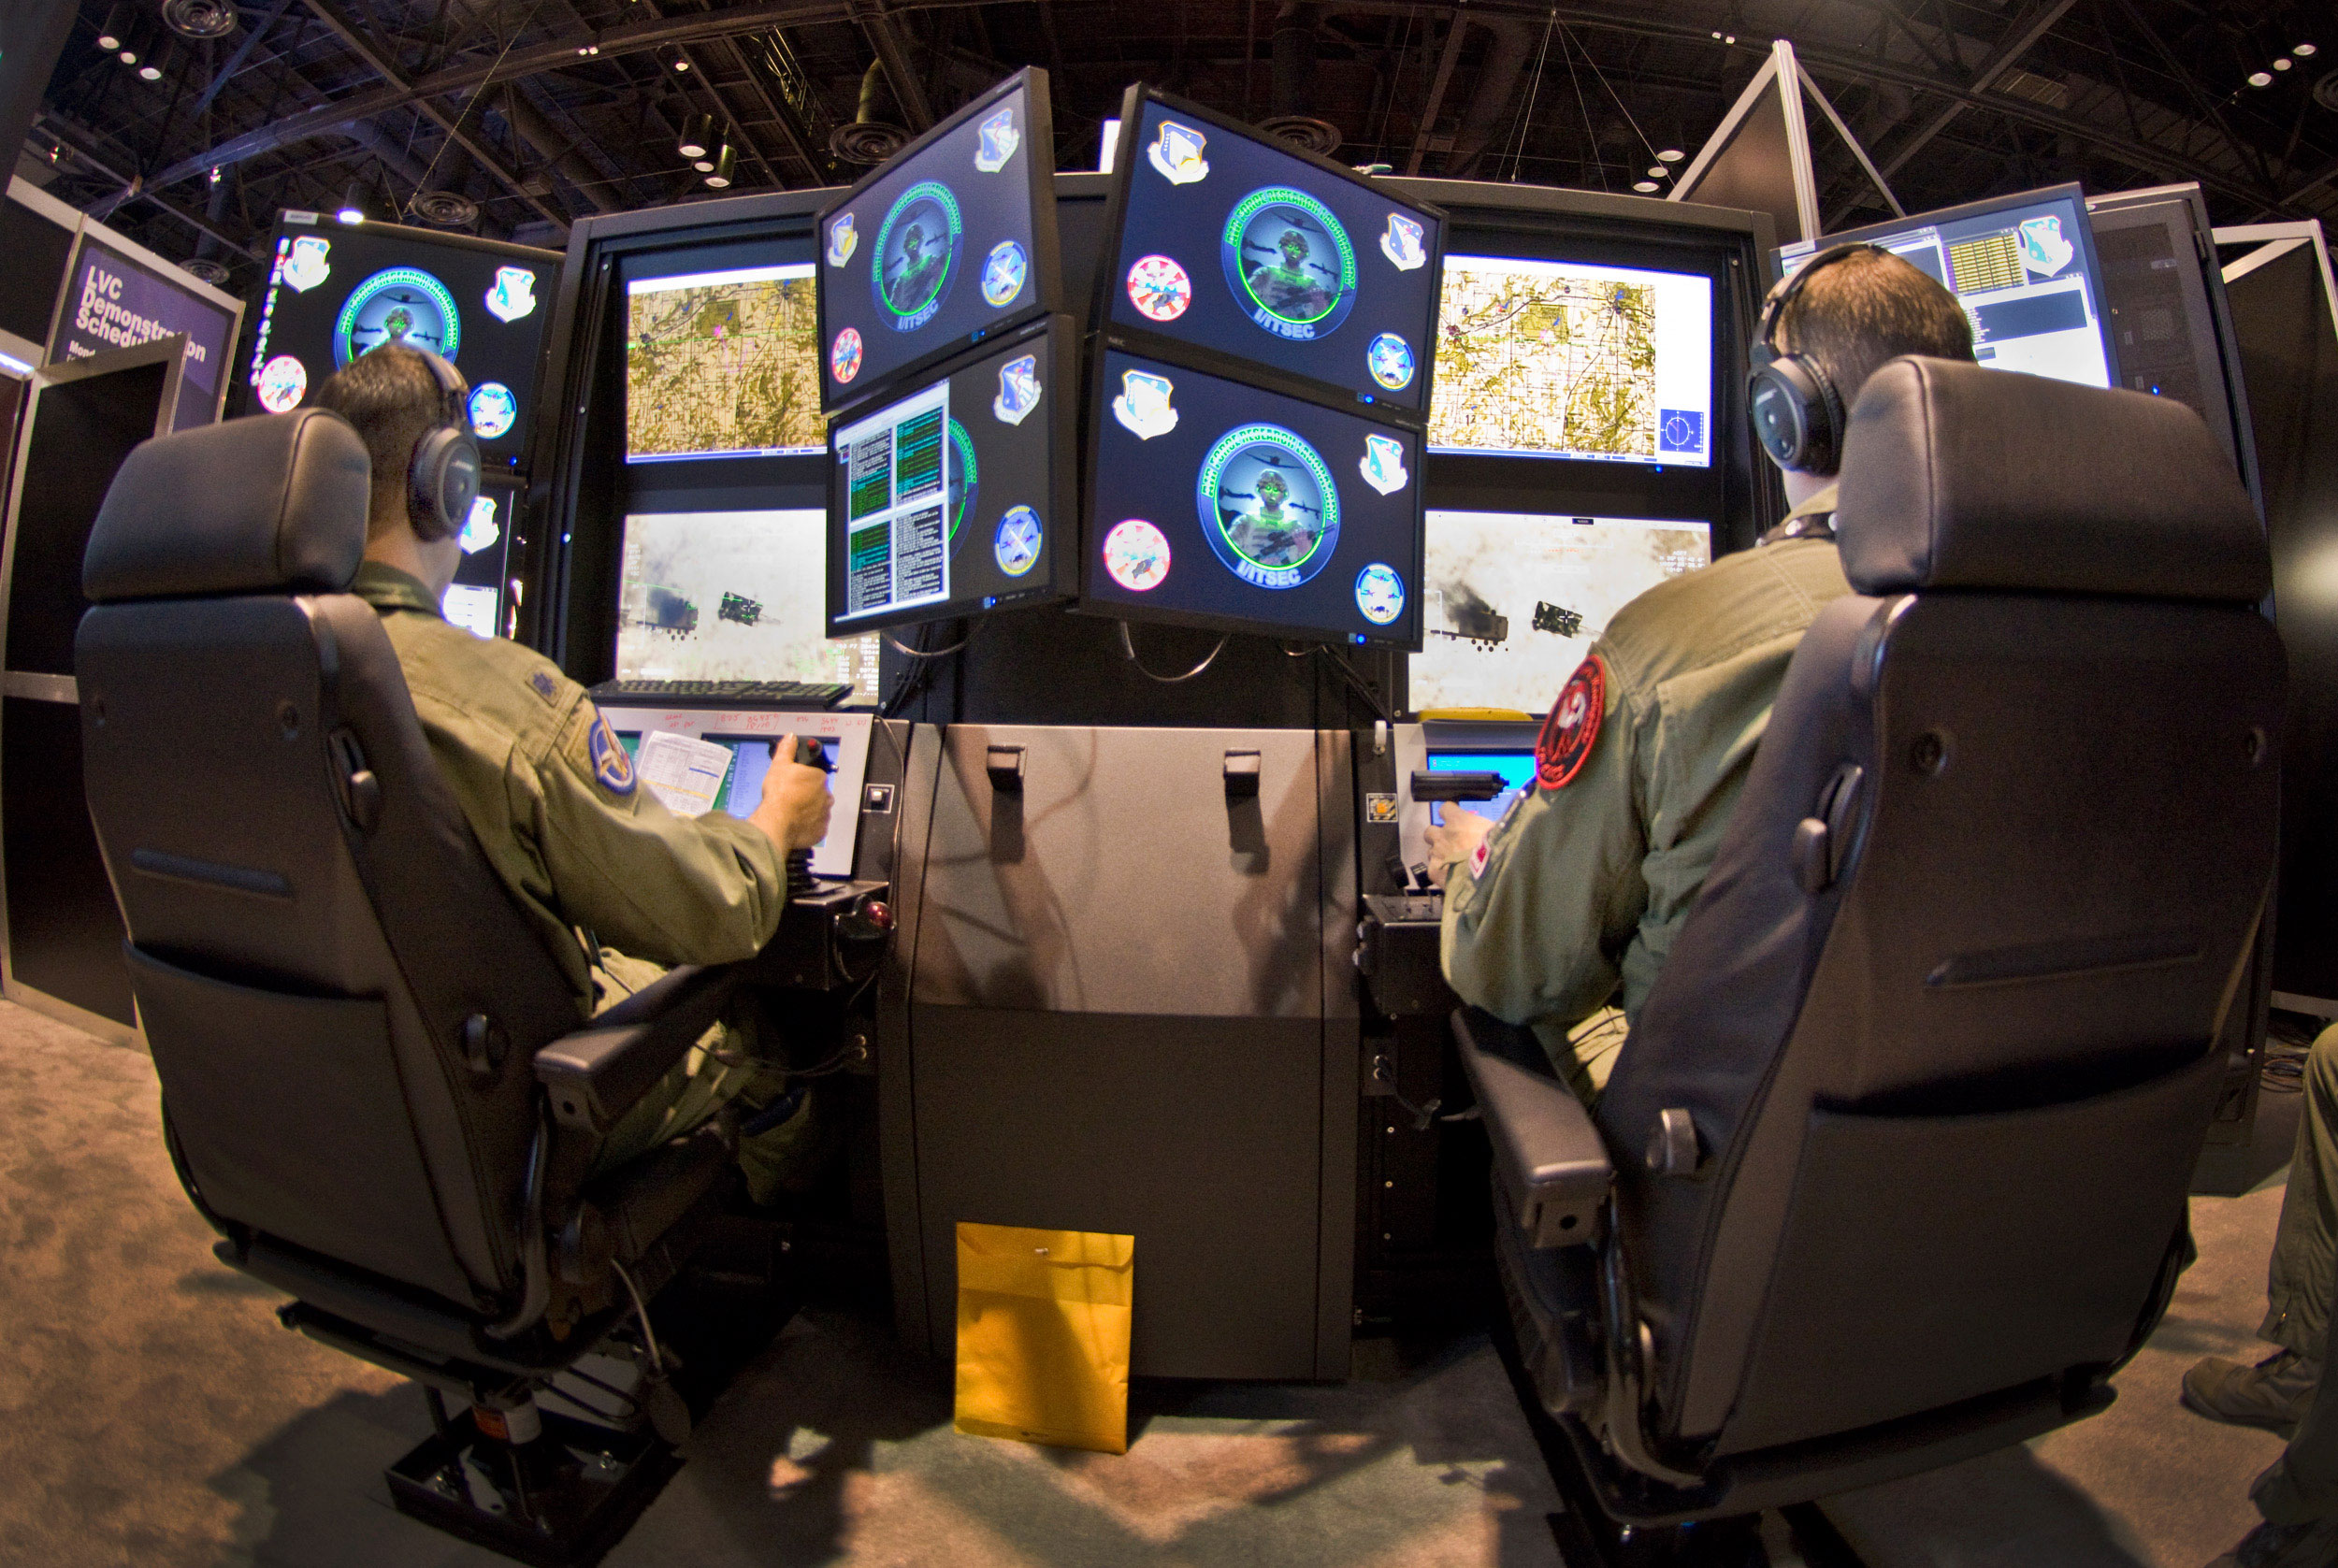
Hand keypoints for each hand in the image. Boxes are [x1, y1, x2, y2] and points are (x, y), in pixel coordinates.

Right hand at [750, 735, 833, 855]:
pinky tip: (796, 825)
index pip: (815, 776)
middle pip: (818, 794)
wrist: (777, 821)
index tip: (792, 785)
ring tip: (791, 813)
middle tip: (790, 799)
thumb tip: (791, 736)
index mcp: (819, 778)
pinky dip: (808, 827)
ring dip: (808, 811)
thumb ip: (787, 750)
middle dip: (807, 796)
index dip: (802, 780)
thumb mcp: (779, 765)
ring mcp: (825, 815)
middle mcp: (827, 796)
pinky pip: (816, 827)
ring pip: (818, 811)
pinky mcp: (821, 832)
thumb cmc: (779, 792)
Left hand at [1423, 809, 1492, 889]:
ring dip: (1439, 855)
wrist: (1490, 874)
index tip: (1456, 821)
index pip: (1445, 809)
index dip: (1450, 815)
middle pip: (1430, 831)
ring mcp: (1436, 854)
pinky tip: (1449, 877)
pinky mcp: (1434, 872)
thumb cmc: (1497, 848)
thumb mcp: (1496, 830)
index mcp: (1458, 820)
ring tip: (1452, 863)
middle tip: (1450, 844)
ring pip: (1430, 851)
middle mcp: (1443, 835)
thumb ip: (1485, 826)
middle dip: (1438, 836)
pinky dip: (1439, 872)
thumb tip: (1489, 826)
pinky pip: (1432, 869)